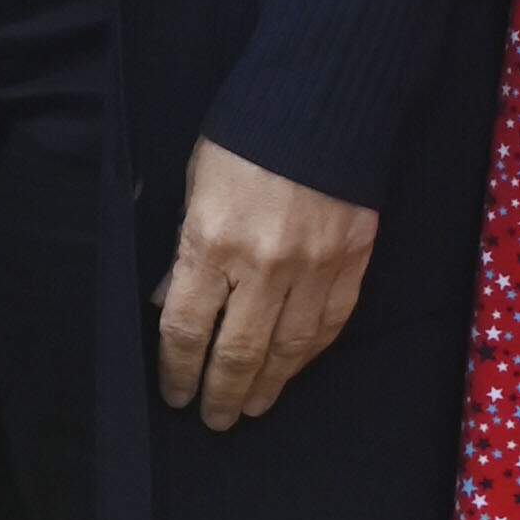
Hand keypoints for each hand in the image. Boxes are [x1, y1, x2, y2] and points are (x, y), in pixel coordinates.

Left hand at [152, 139, 377, 431]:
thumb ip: (183, 250)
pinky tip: (292, 369)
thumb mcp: (194, 185)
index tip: (175, 392)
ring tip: (252, 407)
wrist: (321, 102)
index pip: (186, 328)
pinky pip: (328, 325)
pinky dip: (307, 355)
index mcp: (211, 241)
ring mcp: (312, 267)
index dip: (177, 369)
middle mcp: (262, 265)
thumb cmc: (244, 138)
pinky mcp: (352, 262)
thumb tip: (167, 304)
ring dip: (267, 385)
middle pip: (236, 352)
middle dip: (221, 393)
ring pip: (287, 349)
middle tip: (213, 418)